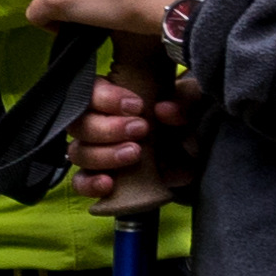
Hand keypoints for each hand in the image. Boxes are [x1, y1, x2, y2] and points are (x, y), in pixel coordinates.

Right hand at [70, 59, 200, 214]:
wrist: (197, 156)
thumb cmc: (186, 122)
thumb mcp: (192, 105)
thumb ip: (185, 101)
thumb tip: (164, 110)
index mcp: (113, 97)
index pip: (90, 91)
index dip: (105, 98)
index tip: (137, 106)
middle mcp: (97, 123)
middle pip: (80, 123)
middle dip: (108, 128)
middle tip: (141, 130)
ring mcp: (95, 152)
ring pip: (78, 152)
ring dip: (104, 154)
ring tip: (134, 154)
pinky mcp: (99, 179)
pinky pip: (80, 182)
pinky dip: (90, 184)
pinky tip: (109, 183)